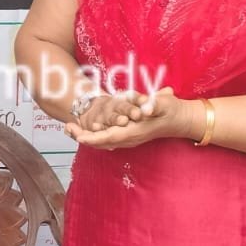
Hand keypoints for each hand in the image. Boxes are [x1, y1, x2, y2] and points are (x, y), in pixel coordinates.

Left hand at [69, 88, 190, 150]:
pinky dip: (93, 135)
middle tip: (66, 127)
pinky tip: (82, 129)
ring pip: (102, 141)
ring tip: (68, 128)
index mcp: (135, 132)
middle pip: (101, 141)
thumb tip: (146, 108)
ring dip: (85, 135)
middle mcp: (129, 138)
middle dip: (83, 136)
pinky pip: (106, 138)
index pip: (110, 137)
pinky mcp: (127, 135)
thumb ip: (155, 104)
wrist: (179, 119)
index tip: (79, 136)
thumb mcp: (165, 104)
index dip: (94, 138)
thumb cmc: (171, 110)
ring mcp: (127, 138)